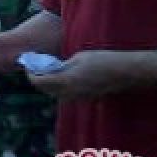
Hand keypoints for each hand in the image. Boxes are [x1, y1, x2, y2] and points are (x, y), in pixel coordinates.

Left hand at [27, 49, 153, 100]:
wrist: (128, 72)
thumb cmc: (104, 60)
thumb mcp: (79, 57)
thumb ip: (62, 65)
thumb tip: (50, 69)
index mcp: (66, 82)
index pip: (39, 82)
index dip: (30, 73)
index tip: (28, 64)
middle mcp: (71, 94)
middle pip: (45, 90)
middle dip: (37, 79)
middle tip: (35, 66)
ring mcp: (79, 98)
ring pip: (56, 94)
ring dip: (48, 84)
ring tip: (47, 70)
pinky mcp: (87, 98)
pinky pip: (67, 94)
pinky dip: (60, 87)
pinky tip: (63, 76)